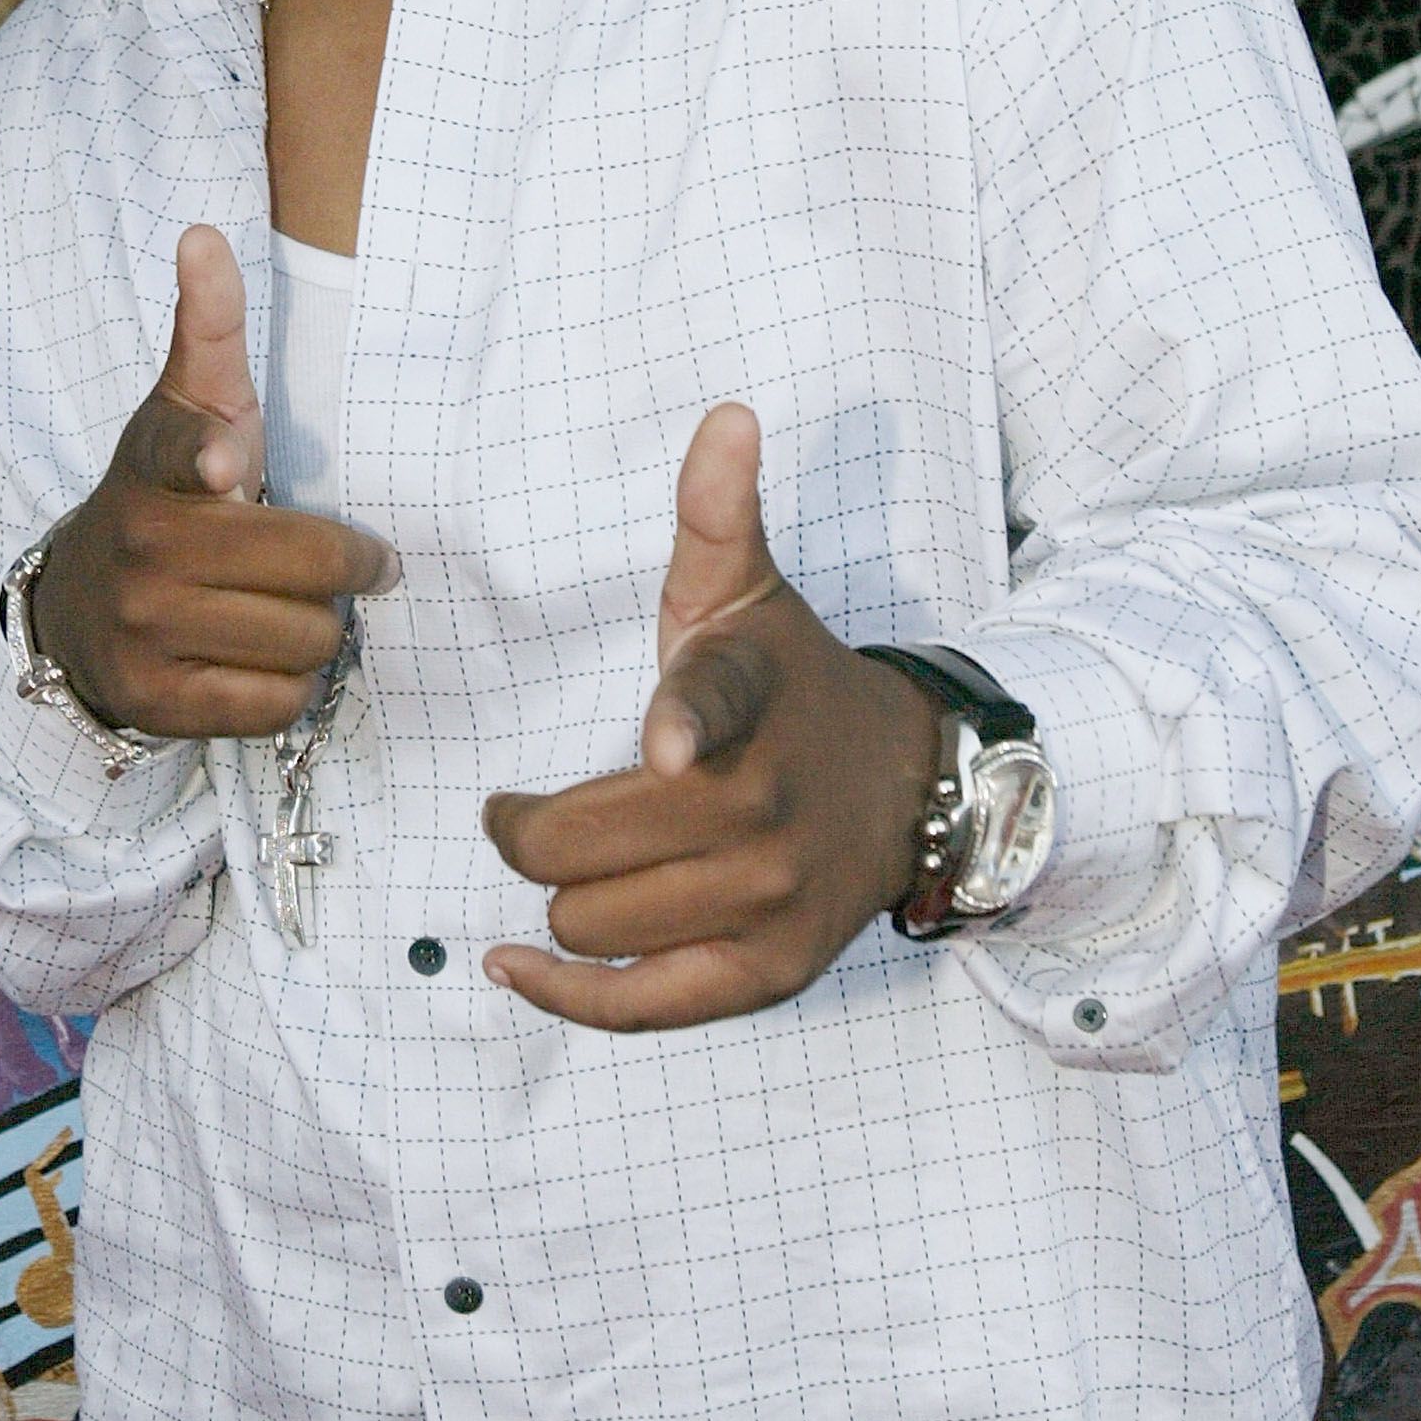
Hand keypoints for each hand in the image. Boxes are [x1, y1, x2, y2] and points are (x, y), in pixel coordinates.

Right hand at [29, 225, 397, 738]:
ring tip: (285, 609)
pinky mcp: (158, 703)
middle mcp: (142, 548)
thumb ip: (206, 330)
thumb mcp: (183, 413)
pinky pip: (278, 703)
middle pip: (309, 568)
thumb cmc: (170, 499)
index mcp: (155, 466)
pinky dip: (287, 687)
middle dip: (342, 571)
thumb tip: (202, 234)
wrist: (81, 613)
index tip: (228, 468)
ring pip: (304, 640)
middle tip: (336, 565)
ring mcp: (143, 630)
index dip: (209, 460)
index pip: (180, 453)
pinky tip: (256, 658)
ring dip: (317, 630)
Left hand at [481, 405, 940, 1028]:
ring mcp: (768, 898)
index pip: (714, 709)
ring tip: (565, 864)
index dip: (687, 729)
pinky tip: (513, 966)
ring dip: (558, 898)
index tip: (668, 750)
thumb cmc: (790, 681)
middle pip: (578, 848)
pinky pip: (641, 1004)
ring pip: (591, 922)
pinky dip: (565, 994)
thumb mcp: (750, 594)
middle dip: (525, 831)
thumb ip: (716, 513)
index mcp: (748, 700)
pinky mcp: (768, 972)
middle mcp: (762, 807)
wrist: (908, 784)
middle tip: (519, 812)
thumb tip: (726, 416)